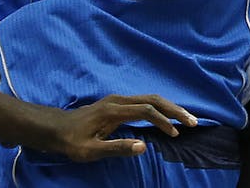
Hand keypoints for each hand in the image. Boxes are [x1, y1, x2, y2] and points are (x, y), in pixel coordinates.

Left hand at [49, 94, 196, 161]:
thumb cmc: (72, 142)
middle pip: (153, 99)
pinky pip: (144, 102)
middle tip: (193, 121)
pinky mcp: (118, 104)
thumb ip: (117, 147)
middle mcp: (118, 100)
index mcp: (114, 110)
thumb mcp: (91, 150)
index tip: (175, 134)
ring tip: (185, 119)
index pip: (146, 110)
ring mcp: (118, 100)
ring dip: (169, 108)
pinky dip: (159, 108)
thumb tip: (143, 146)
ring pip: (150, 99)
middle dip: (174, 109)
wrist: (56, 129)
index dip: (163, 121)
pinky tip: (167, 117)